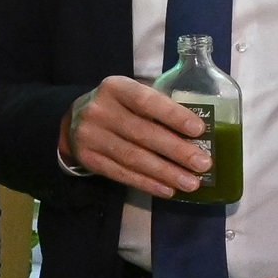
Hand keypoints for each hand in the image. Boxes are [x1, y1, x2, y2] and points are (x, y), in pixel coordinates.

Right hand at [64, 76, 212, 199]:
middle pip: (142, 133)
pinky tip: (167, 189)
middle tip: (203, 164)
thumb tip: (199, 133)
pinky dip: (147, 183)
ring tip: (191, 183)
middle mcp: (99, 111)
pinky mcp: (89, 159)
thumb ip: (158, 106)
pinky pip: (121, 174)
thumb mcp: (132, 95)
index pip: (146, 102)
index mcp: (115, 88)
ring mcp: (90, 136)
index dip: (173, 116)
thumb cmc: (118, 107)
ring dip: (165, 173)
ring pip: (133, 158)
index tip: (199, 130)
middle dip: (176, 151)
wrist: (74, 121)